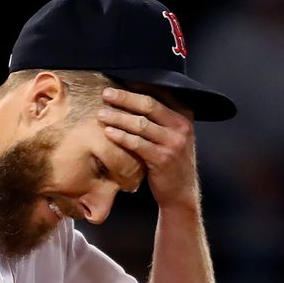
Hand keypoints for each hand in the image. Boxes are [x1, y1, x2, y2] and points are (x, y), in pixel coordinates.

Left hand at [97, 87, 199, 210]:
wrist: (181, 193)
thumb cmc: (170, 166)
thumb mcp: (171, 140)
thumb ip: (159, 124)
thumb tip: (132, 106)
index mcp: (182, 119)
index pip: (156, 98)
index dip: (134, 92)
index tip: (116, 88)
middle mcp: (180, 128)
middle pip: (148, 106)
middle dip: (124, 98)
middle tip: (106, 94)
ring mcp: (173, 143)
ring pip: (141, 124)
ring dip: (118, 117)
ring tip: (101, 114)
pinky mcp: (162, 158)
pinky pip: (138, 144)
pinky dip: (121, 137)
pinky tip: (108, 133)